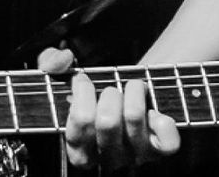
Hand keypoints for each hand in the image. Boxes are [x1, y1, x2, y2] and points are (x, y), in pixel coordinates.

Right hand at [37, 48, 180, 169]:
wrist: (133, 98)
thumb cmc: (97, 92)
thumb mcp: (67, 77)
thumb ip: (51, 63)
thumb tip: (62, 61)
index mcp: (80, 151)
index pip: (80, 123)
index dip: (82, 93)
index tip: (84, 80)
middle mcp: (108, 158)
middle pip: (107, 121)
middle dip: (110, 93)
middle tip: (112, 89)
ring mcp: (136, 156)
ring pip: (134, 118)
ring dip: (135, 91)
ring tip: (133, 88)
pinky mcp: (161, 150)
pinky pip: (167, 140)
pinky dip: (163, 120)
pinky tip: (153, 111)